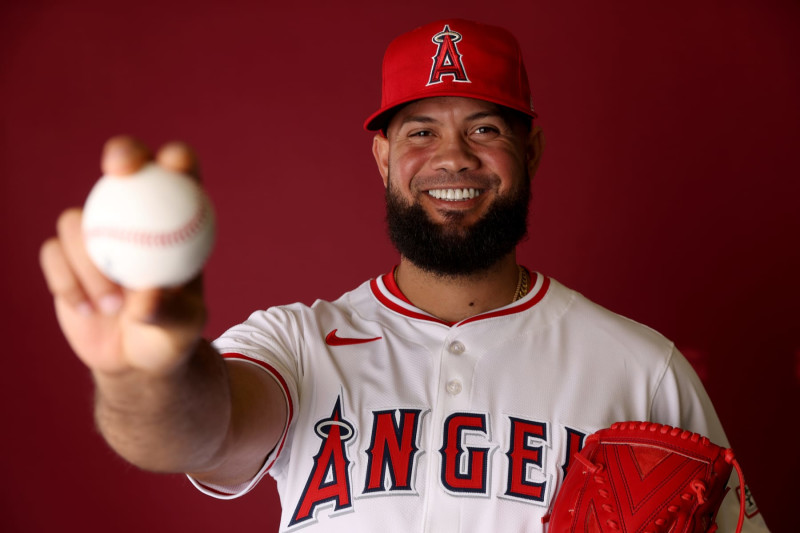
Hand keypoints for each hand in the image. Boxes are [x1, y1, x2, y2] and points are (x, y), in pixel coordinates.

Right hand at [40, 136, 206, 376]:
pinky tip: (87, 310)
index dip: (176, 158)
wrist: (135, 359)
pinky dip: (68, 281)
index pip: (181, 177)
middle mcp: (135, 217)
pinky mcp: (64, 257)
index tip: (171, 165)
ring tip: (112, 307)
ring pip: (77, 220)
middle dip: (123, 153)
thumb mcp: (182, 329)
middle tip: (118, 171)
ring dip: (90, 264)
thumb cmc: (171, 337)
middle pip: (126, 166)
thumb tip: (145, 298)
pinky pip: (53, 254)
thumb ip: (168, 311)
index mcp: (175, 223)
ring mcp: (96, 233)